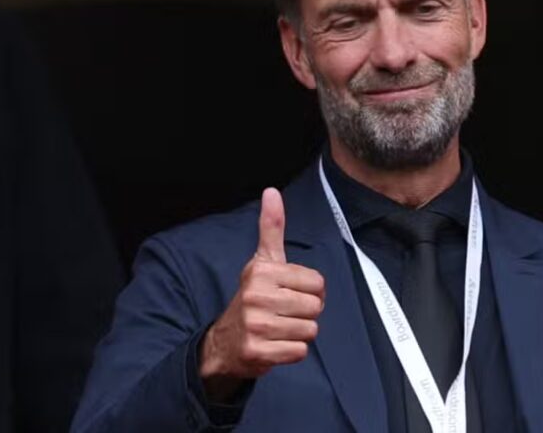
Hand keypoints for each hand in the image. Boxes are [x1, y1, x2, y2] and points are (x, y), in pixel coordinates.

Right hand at [200, 188, 324, 399]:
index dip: (311, 291)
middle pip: (315, 307)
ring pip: (310, 330)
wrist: (225, 342)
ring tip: (280, 328)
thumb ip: (271, 228)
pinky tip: (275, 344)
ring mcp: (255, 325)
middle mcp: (256, 295)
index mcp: (262, 270)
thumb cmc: (253, 297)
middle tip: (285, 313)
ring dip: (299, 333)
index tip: (292, 293)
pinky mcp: (257, 352)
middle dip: (306, 313)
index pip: (317, 282)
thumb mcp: (262, 260)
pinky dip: (292, 352)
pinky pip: (299, 352)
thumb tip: (272, 191)